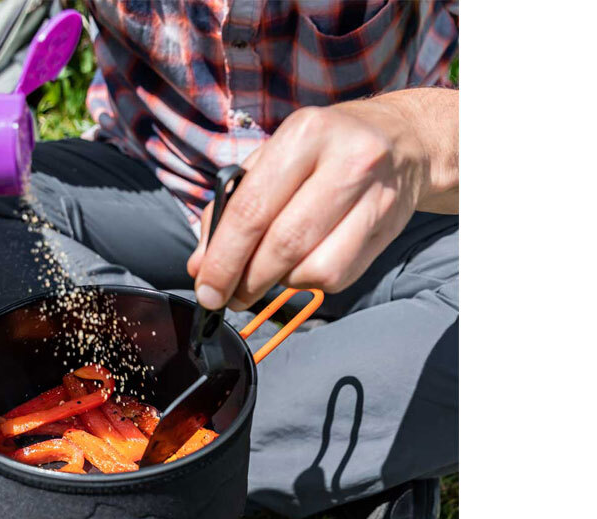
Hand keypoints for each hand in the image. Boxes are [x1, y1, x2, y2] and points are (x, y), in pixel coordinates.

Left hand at [187, 89, 457, 309]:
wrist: (404, 140)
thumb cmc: (322, 151)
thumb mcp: (272, 159)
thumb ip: (231, 208)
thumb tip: (201, 265)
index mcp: (304, 135)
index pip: (252, 210)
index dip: (223, 258)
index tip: (206, 288)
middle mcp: (346, 162)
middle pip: (283, 244)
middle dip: (245, 280)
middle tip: (227, 296)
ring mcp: (373, 197)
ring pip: (312, 268)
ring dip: (277, 283)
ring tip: (264, 276)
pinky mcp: (388, 229)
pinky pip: (337, 277)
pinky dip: (308, 282)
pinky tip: (301, 266)